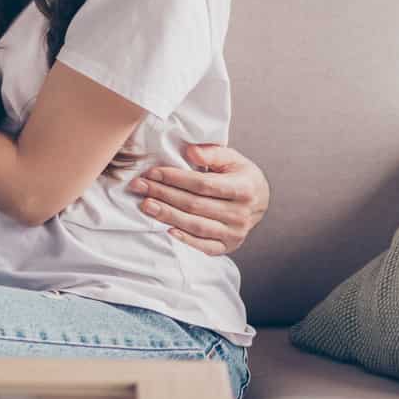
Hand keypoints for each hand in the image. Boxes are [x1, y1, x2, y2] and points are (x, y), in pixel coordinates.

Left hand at [128, 143, 270, 256]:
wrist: (259, 200)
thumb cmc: (239, 174)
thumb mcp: (231, 157)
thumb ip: (212, 152)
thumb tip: (191, 152)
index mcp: (244, 189)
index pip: (203, 184)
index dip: (175, 178)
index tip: (152, 172)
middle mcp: (241, 214)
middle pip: (195, 205)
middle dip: (163, 194)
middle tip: (139, 186)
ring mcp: (235, 233)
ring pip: (196, 225)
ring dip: (167, 215)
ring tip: (145, 205)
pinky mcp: (228, 246)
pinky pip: (204, 246)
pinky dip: (185, 239)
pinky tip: (166, 229)